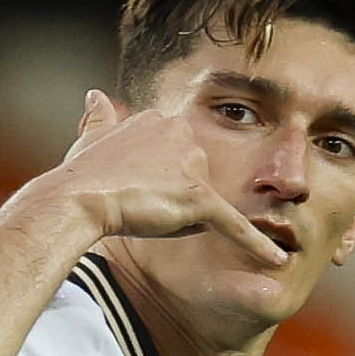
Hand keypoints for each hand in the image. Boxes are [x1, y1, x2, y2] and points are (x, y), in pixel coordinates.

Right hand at [55, 94, 289, 273]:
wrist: (77, 199)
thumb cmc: (81, 176)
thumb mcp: (91, 138)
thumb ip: (99, 118)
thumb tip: (96, 96)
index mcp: (158, 119)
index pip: (176, 160)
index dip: (155, 183)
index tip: (134, 190)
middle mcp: (181, 133)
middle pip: (193, 181)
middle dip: (171, 200)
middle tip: (136, 204)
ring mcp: (193, 164)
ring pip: (202, 204)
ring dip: (179, 218)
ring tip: (145, 215)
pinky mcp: (200, 196)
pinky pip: (234, 224)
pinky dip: (255, 243)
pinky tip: (277, 259)